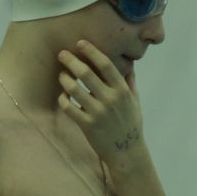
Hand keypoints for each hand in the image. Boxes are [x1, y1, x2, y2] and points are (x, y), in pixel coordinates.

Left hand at [57, 39, 144, 163]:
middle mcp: (110, 99)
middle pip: (86, 73)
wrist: (126, 152)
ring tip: (61, 74)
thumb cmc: (131, 124)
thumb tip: (129, 64)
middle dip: (71, 60)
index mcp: (122, 90)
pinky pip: (68, 107)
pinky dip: (63, 99)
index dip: (92, 51)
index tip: (80, 43)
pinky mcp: (87, 125)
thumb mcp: (134, 101)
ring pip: (74, 89)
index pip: (106, 65)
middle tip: (62, 53)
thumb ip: (129, 82)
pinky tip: (63, 95)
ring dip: (64, 78)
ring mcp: (97, 112)